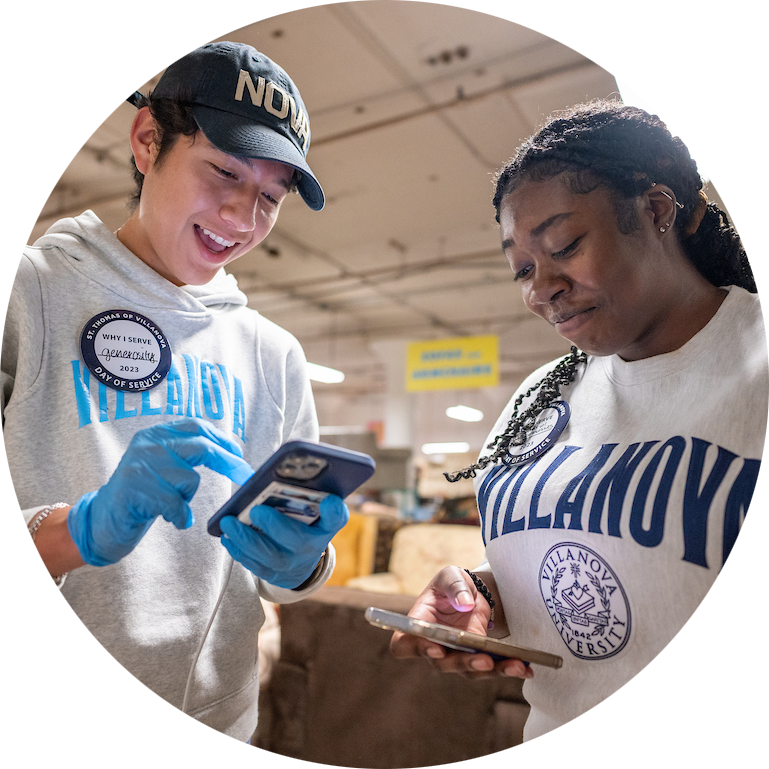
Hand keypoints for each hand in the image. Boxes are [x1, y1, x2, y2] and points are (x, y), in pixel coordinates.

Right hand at [67, 418, 252, 565]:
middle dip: (227, 462)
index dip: (222, 440)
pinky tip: (172, 520)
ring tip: (171, 505)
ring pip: (189, 479)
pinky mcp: (133, 490)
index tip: (239, 454)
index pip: (196, 427)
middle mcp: (147, 444)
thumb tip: (230, 452)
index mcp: (156, 433)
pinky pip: (174, 503)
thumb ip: (187, 453)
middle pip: (201, 446)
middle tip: (244, 475)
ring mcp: (138, 466)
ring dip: (187, 498)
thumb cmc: (143, 494)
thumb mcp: (163, 465)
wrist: (103, 521)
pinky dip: (180, 516)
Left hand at [218, 493, 348, 588]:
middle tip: (256, 510)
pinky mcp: (274, 575)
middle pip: (298, 540)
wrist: (302, 561)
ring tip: (229, 522)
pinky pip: (255, 565)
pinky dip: (239, 550)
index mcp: (326, 525)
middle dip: (275, 525)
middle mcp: (313, 546)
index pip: (336, 517)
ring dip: (247, 538)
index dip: (334, 509)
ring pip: (269, 555)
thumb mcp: (310, 508)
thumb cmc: (303, 523)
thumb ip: (301, 490)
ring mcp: (293, 564)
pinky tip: (228, 537)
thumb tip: (274, 469)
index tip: (328, 499)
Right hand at [389, 566, 531, 679]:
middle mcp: (433, 646)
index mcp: (418, 624)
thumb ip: (455, 587)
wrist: (470, 592)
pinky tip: (525, 668)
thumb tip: (464, 602)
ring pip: (469, 671)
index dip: (416, 650)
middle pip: (442, 663)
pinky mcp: (477, 658)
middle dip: (463, 664)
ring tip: (515, 666)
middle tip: (483, 661)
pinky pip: (490, 668)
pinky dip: (508, 668)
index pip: (404, 644)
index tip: (435, 648)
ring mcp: (455, 656)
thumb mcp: (451, 576)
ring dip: (492, 671)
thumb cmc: (451, 583)